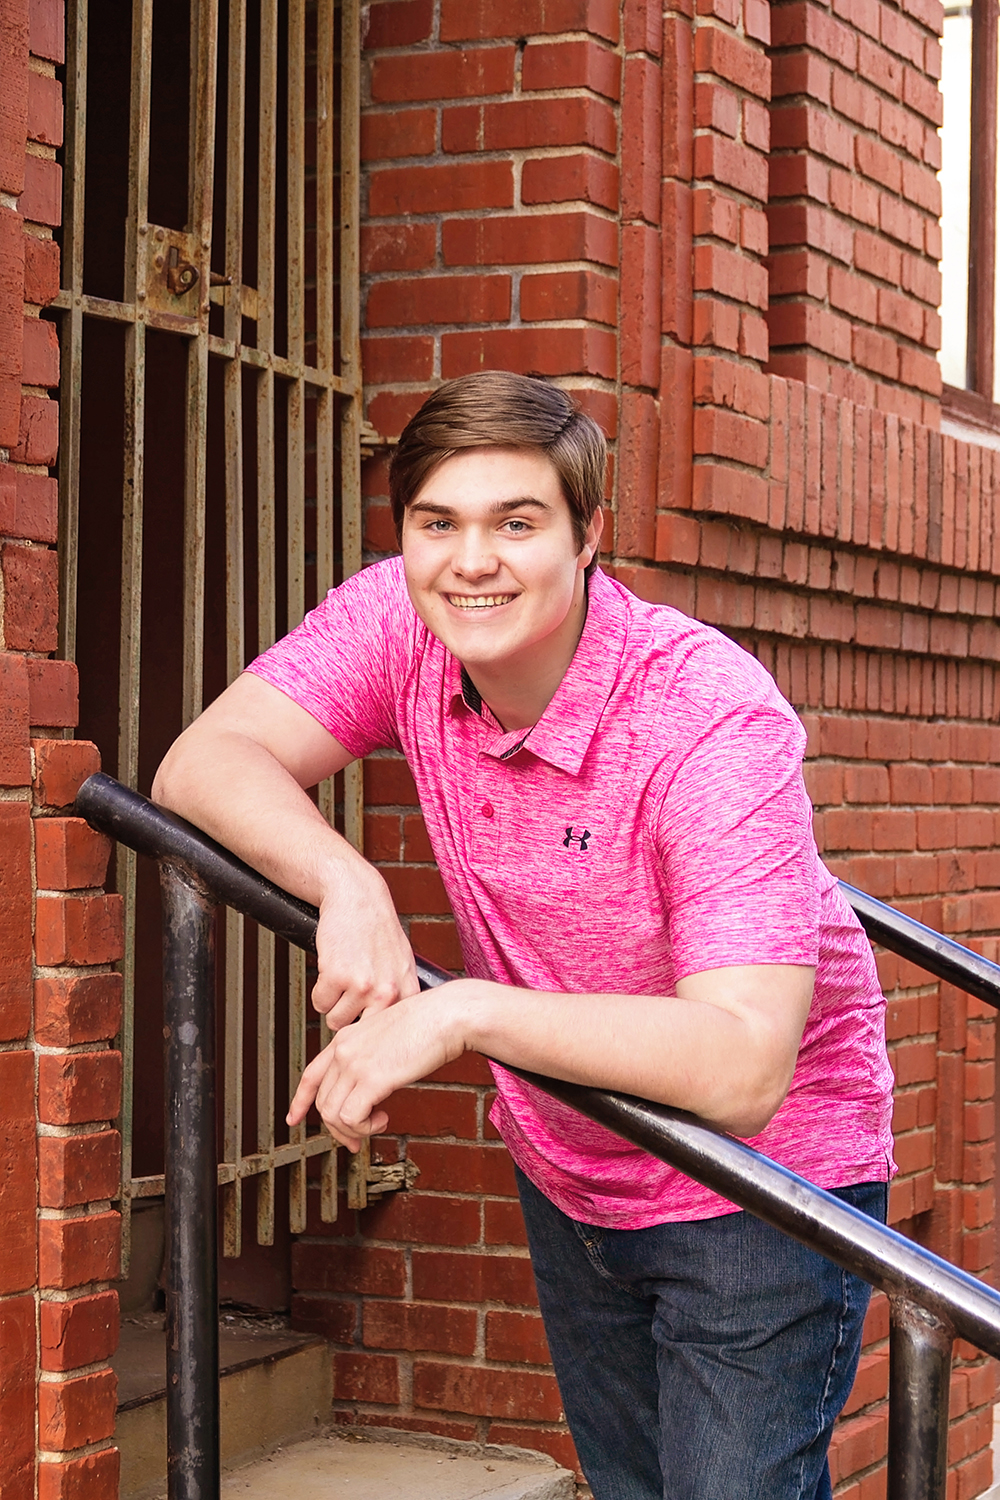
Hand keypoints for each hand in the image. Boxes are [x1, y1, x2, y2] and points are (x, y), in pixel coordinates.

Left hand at [286, 981, 472, 1149]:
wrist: (446, 1015)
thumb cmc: (430, 1023)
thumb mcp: (389, 1036)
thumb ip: (372, 1057)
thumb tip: (372, 1087)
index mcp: (347, 1038)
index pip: (312, 1074)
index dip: (300, 1100)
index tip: (295, 1117)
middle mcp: (344, 1050)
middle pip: (322, 1101)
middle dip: (336, 1127)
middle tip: (355, 1139)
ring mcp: (355, 1064)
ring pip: (332, 1114)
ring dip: (353, 1130)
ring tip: (377, 1124)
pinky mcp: (371, 1079)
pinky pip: (351, 1118)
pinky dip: (365, 1127)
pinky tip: (383, 1118)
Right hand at [312, 863, 419, 1025]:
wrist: (357, 897)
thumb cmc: (377, 930)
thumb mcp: (402, 964)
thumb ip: (399, 998)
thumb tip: (392, 1033)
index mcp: (407, 991)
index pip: (388, 1034)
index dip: (373, 1032)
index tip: (368, 1032)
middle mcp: (388, 992)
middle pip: (359, 1032)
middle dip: (351, 1018)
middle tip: (351, 996)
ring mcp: (363, 985)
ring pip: (335, 1020)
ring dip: (334, 1002)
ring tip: (344, 976)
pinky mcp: (336, 976)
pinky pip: (319, 1003)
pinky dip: (320, 989)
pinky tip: (333, 967)